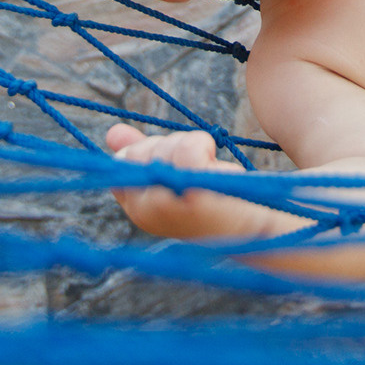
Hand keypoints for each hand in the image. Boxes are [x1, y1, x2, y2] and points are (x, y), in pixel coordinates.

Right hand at [105, 123, 255, 241]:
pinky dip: (202, 145)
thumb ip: (143, 156)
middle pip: (139, 151)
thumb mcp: (173, 175)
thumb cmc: (214, 202)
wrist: (251, 231)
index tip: (174, 161)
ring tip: (207, 170)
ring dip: (189, 146)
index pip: (121, 162)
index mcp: (136, 209)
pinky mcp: (191, 197)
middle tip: (196, 166)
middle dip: (168, 146)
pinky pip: (188, 150)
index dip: (147, 151)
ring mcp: (166, 206)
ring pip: (164, 148)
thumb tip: (113, 133)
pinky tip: (213, 162)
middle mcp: (143, 212)